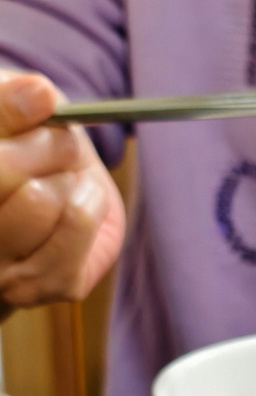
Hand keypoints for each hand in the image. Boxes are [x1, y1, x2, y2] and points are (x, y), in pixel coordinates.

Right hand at [0, 70, 124, 320]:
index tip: (41, 94)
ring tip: (67, 178)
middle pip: (4, 171)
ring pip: (41, 198)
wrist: (53, 211)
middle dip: (47, 144)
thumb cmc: (23, 154)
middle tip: (63, 142)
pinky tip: (84, 201)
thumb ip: (9, 102)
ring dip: (69, 176)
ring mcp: (3, 275)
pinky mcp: (49, 287)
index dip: (8, 114)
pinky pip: (77, 224)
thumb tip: (40, 92)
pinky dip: (91, 200)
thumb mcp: (6, 114)